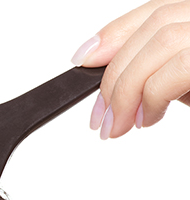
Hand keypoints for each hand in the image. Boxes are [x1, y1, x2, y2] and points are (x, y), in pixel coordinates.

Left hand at [71, 0, 189, 138]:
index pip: (154, 12)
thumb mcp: (188, 82)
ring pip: (161, 43)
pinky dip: (152, 98)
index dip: (112, 35)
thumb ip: (157, 72)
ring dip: (127, 90)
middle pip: (154, 26)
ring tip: (119, 125)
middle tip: (98, 117)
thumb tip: (116, 84)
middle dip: (114, 74)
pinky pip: (177, 69)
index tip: (82, 60)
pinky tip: (145, 119)